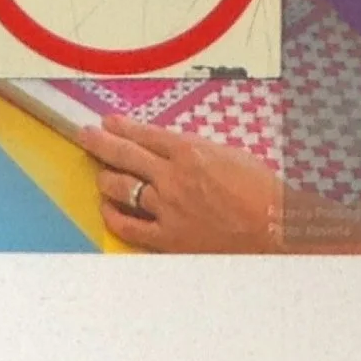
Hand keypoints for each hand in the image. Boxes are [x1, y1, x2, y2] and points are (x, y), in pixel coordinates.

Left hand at [80, 116, 284, 252]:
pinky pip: (128, 226)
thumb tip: (178, 152)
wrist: (275, 231)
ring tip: (101, 174)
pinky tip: (107, 209)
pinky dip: (113, 216)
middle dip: (100, 143)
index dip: (122, 127)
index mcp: (190, 151)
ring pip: (121, 188)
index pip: (145, 134)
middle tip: (85, 136)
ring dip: (106, 178)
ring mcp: (166, 208)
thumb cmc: (263, 193)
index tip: (108, 123)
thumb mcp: (231, 156)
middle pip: (124, 155)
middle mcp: (171, 177)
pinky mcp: (166, 238)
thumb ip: (198, 153)